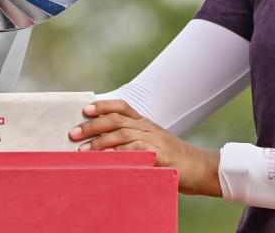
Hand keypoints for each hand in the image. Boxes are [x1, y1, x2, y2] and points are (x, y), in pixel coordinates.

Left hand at [69, 99, 221, 196]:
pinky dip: (120, 154)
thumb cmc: (172, 160)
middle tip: (73, 133)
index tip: (84, 109)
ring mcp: (156, 140)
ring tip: (83, 151)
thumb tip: (101, 147)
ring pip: (123, 134)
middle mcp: (149, 128)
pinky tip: (107, 159)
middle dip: (92, 125)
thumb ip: (131, 144)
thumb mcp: (152, 146)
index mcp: (146, 123)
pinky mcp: (161, 155)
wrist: (201, 168)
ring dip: (100, 142)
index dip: (103, 105)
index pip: (122, 107)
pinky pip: (137, 151)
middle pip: (117, 119)